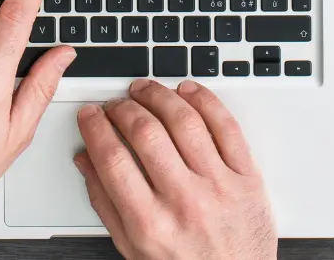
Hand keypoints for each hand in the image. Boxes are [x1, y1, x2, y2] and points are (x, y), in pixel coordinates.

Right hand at [75, 80, 277, 259]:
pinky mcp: (247, 177)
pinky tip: (187, 91)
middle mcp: (185, 203)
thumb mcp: (133, 248)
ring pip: (184, 121)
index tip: (90, 116)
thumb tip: (86, 160)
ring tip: (144, 90)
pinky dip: (204, 100)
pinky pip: (226, 127)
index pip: (112, 158)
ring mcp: (219, 187)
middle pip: (146, 133)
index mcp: (150, 224)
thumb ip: (105, 203)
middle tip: (115, 104)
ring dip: (158, 96)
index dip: (95, 127)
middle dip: (123, 108)